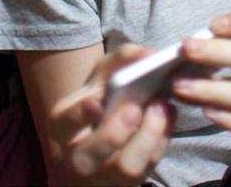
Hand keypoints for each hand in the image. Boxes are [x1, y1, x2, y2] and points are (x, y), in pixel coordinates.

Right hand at [49, 44, 174, 185]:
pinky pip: (149, 168)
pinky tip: (167, 115)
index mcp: (62, 125)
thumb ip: (121, 58)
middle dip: (115, 131)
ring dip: (148, 136)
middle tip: (136, 106)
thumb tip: (149, 55)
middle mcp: (78, 157)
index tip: (98, 100)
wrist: (105, 130)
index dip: (80, 114)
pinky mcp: (128, 183)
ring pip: (126, 167)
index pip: (65, 123)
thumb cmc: (103, 97)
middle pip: (91, 155)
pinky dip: (162, 140)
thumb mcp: (103, 75)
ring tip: (161, 106)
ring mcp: (103, 176)